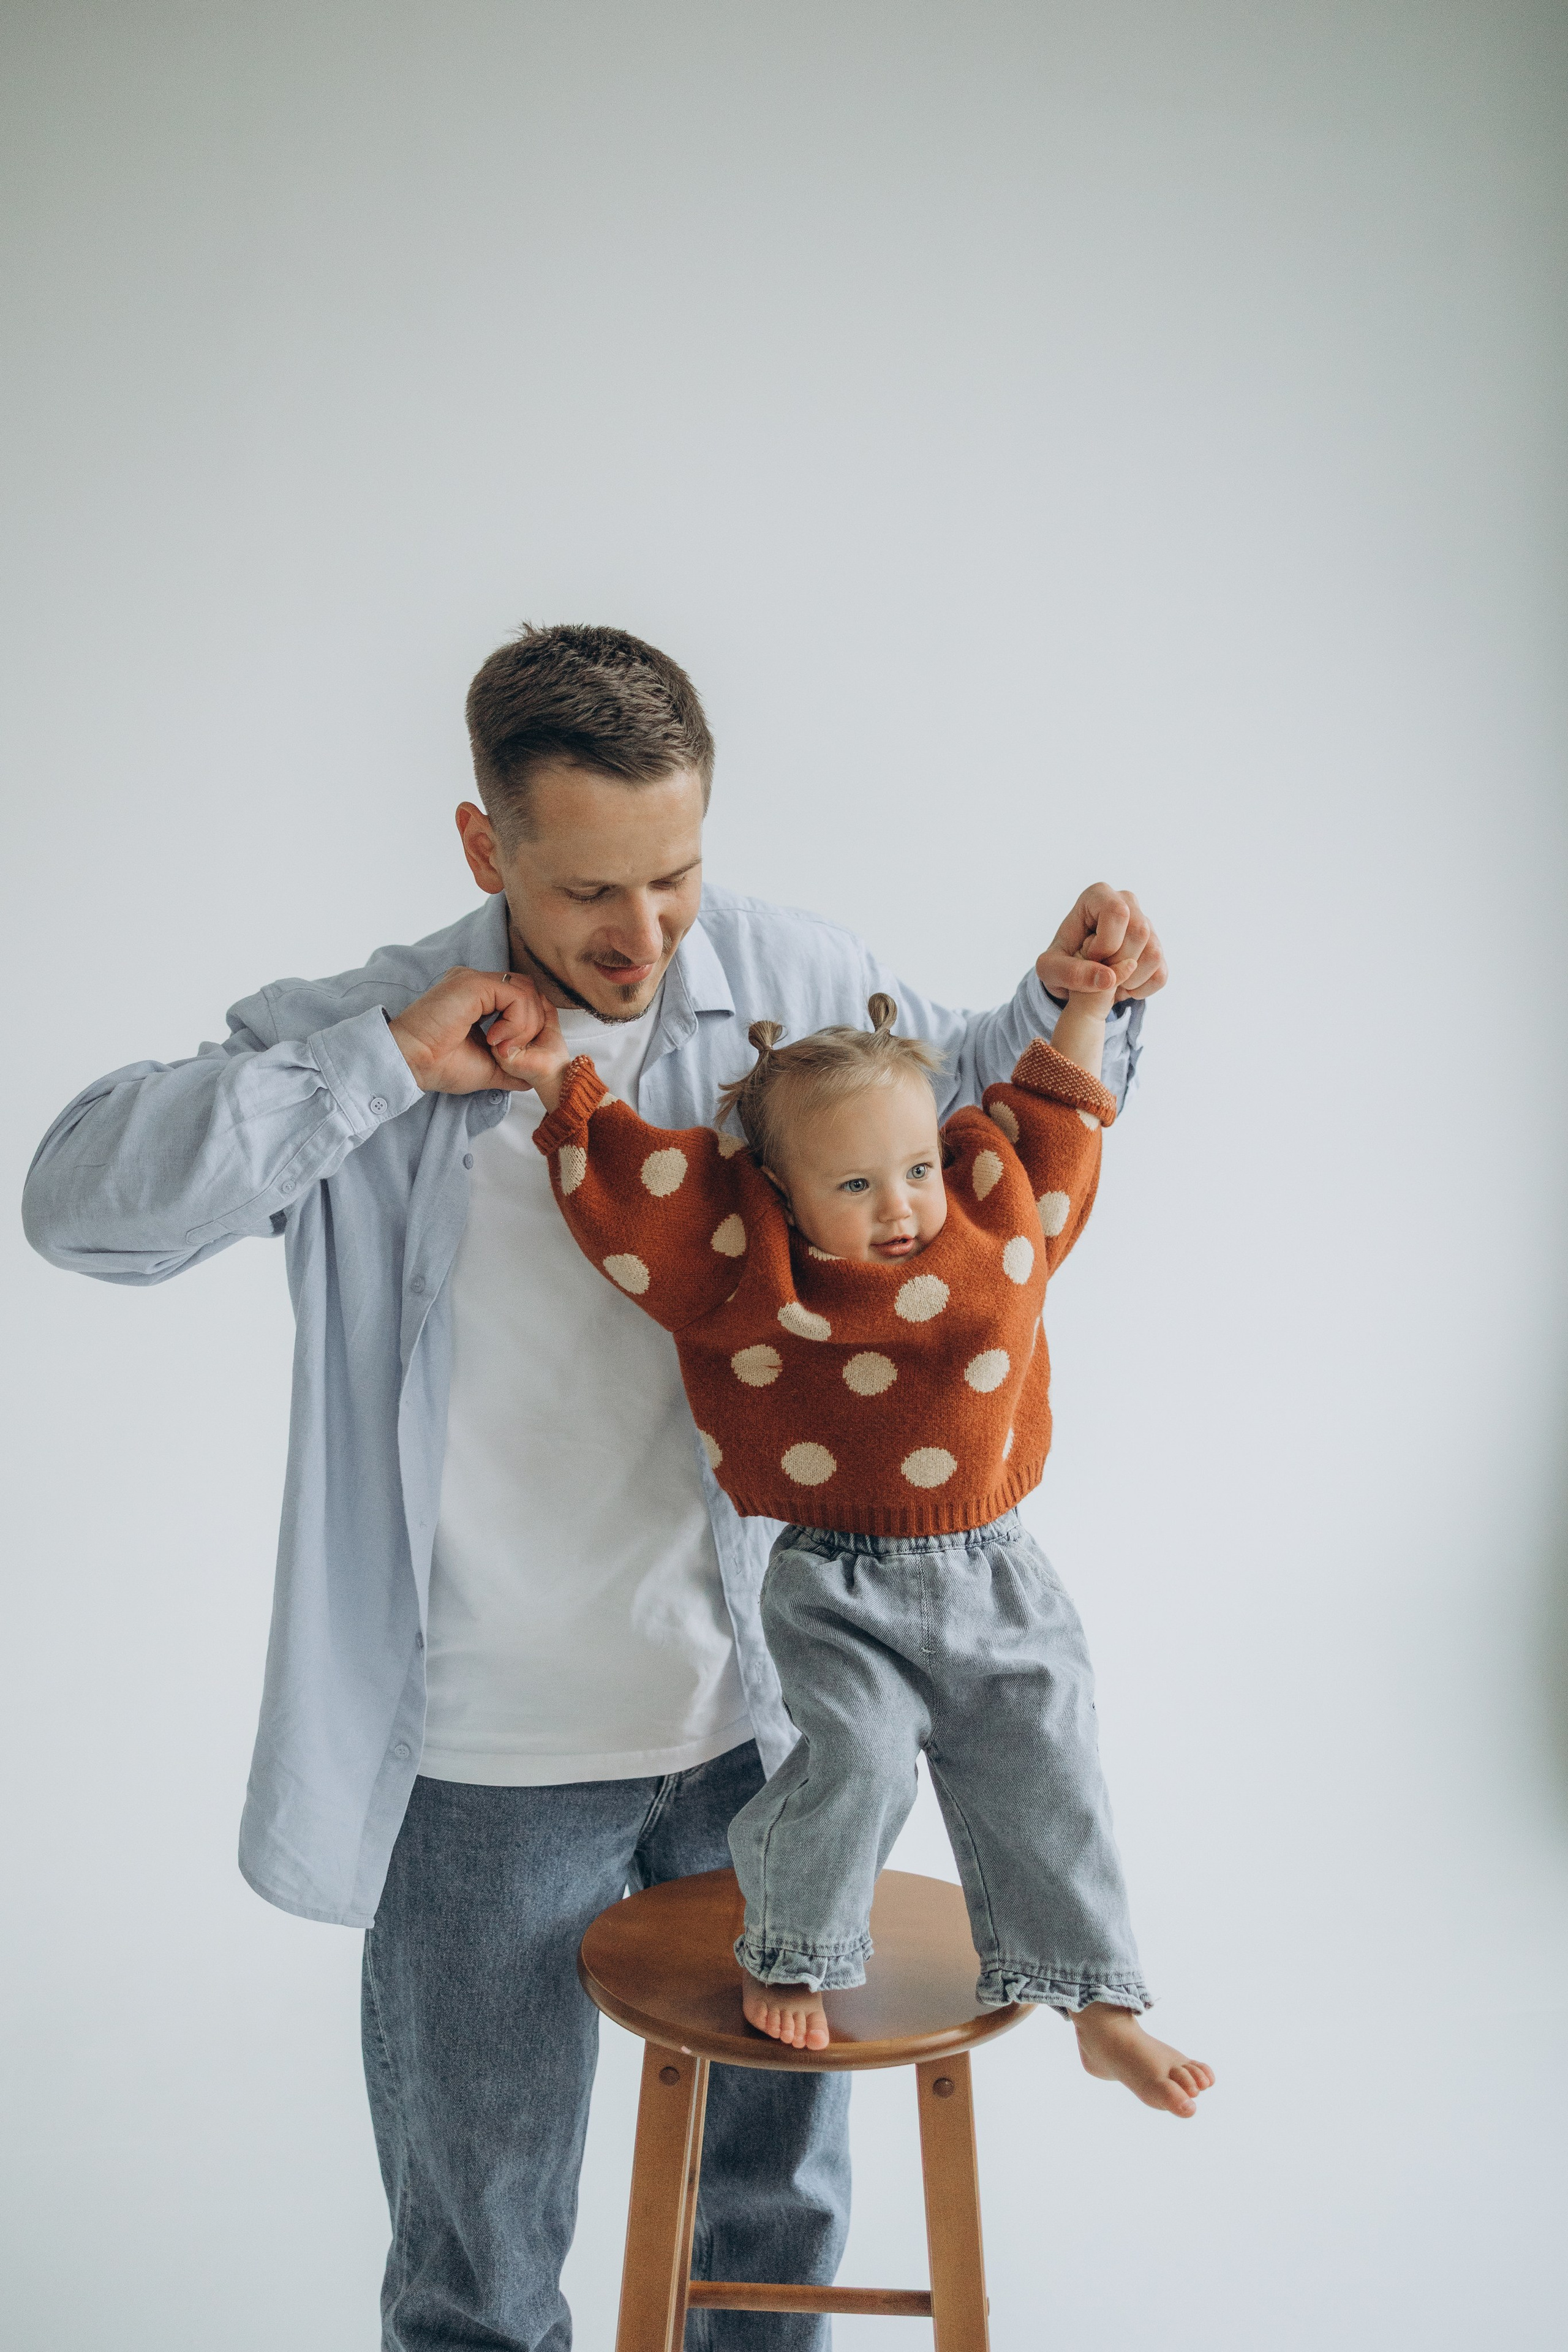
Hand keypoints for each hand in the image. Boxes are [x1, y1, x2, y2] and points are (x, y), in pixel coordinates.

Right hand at [389, 967, 560, 1096]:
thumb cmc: (440, 1066)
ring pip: (526, 992)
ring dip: (524, 1027)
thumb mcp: (487, 1068)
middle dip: (532, 1026)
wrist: (412, 1064)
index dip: (530, 1025)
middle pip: (529, 992)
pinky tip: (494, 1041)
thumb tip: (531, 1076)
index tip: (513, 1053)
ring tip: (500, 1048)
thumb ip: (511, 1066)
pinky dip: (516, 1023)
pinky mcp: (473, 983)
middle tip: (510, 1052)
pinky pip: (516, 996)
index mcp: (478, 997)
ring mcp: (474, 980)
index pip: (521, 998)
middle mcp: (477, 983)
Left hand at [1036, 885, 1166, 1005]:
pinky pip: (1161, 974)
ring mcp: (1146, 924)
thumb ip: (1071, 972)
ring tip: (1109, 982)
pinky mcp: (1157, 948)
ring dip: (1129, 980)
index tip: (1089, 956)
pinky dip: (1141, 989)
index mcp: (1098, 896)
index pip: (1117, 913)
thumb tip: (1109, 978)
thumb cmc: (1059, 963)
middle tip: (1099, 972)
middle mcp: (1127, 903)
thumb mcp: (1049, 969)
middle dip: (1117, 963)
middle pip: (1139, 932)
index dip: (1104, 945)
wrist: (1075, 974)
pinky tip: (1122, 987)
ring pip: (1154, 953)